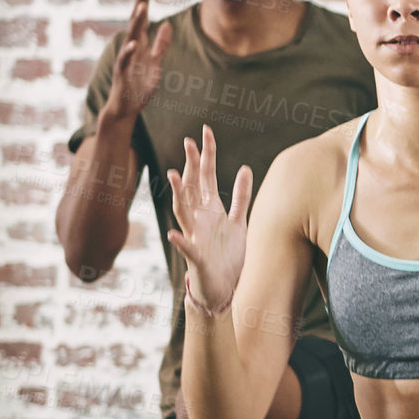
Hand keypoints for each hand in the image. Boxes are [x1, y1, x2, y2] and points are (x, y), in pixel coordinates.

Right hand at [101, 0, 172, 125]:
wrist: (126, 106)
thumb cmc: (139, 84)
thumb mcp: (155, 62)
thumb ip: (160, 44)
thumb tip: (166, 24)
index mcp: (140, 43)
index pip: (142, 17)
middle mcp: (132, 47)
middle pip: (136, 20)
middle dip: (141, 1)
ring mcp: (126, 59)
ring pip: (131, 37)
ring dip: (136, 22)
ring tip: (142, 7)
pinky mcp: (123, 73)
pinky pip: (126, 61)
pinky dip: (129, 52)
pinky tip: (134, 43)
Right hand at [165, 125, 253, 309]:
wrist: (222, 288)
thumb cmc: (228, 254)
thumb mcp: (238, 222)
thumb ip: (241, 196)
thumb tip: (245, 167)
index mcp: (211, 209)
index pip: (207, 176)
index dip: (206, 154)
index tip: (206, 131)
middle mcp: (200, 219)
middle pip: (193, 187)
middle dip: (191, 165)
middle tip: (189, 141)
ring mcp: (196, 237)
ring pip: (183, 213)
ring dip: (178, 194)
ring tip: (173, 175)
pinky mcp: (197, 259)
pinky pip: (187, 249)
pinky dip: (180, 242)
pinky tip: (174, 234)